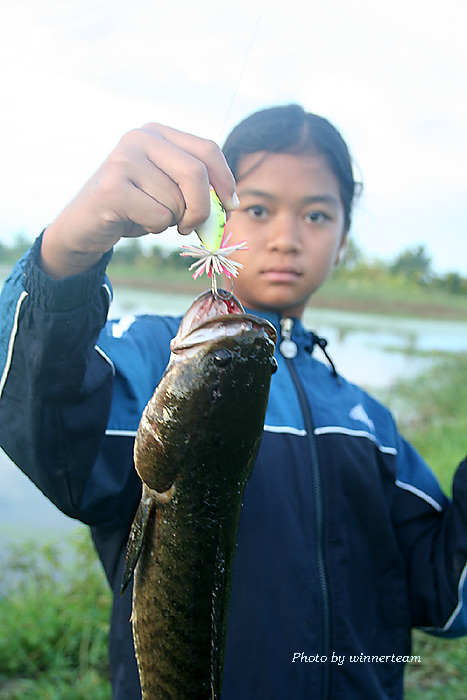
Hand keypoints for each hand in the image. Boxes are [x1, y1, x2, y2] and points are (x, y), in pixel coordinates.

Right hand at [41, 123, 237, 277]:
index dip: (226, 181)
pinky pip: (158, 216)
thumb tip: (231, 206)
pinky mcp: (112, 187)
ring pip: (177, 201)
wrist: (85, 225)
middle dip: (203, 208)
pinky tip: (134, 220)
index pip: (208, 149)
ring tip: (147, 215)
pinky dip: (154, 227)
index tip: (231, 207)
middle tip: (191, 226)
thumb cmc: (135, 208)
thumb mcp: (170, 191)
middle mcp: (139, 138)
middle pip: (196, 174)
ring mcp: (123, 160)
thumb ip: (198, 190)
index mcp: (158, 132)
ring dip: (170, 220)